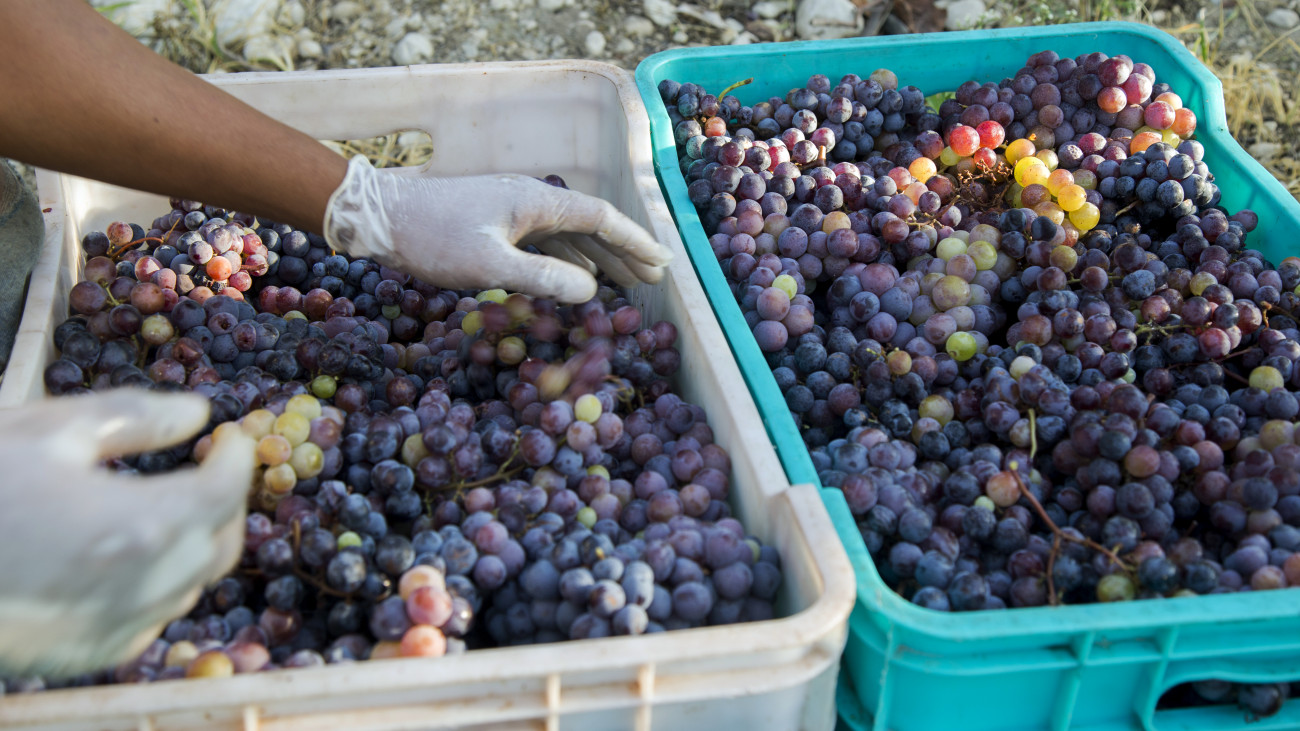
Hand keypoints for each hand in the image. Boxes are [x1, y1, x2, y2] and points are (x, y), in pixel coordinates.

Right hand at [0, 390, 254, 677]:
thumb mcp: (49, 430)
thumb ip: (134, 419)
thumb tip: (197, 413)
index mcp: (144, 526)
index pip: (226, 491)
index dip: (237, 458)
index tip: (231, 435)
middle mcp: (142, 586)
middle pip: (220, 544)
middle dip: (224, 503)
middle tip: (207, 467)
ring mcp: (115, 628)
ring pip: (190, 585)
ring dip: (194, 544)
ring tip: (169, 503)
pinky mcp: (86, 654)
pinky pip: (150, 619)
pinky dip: (158, 585)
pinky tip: (128, 557)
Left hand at [322, 156, 672, 302]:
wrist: (381, 217)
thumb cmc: (433, 238)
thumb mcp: (489, 266)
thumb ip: (542, 279)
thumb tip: (591, 291)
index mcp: (536, 202)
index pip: (601, 219)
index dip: (635, 242)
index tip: (662, 263)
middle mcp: (531, 200)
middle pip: (591, 225)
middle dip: (624, 252)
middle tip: (654, 279)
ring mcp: (514, 210)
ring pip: (569, 235)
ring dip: (598, 258)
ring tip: (626, 283)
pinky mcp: (497, 222)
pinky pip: (547, 241)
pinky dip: (569, 260)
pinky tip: (577, 279)